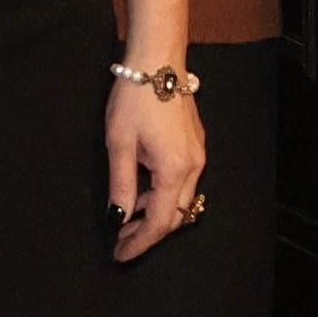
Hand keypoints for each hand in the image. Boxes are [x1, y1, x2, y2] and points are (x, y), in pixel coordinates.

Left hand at [107, 72, 207, 261]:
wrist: (157, 61)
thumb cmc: (135, 99)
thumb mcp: (119, 144)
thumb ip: (122, 185)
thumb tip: (119, 218)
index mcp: (175, 170)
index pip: (160, 222)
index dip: (140, 243)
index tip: (120, 255)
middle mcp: (194, 166)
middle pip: (176, 216)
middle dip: (148, 232)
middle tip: (120, 241)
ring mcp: (198, 155)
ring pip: (181, 199)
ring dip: (155, 212)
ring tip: (126, 217)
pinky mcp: (195, 144)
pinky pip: (183, 182)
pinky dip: (162, 194)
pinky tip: (141, 190)